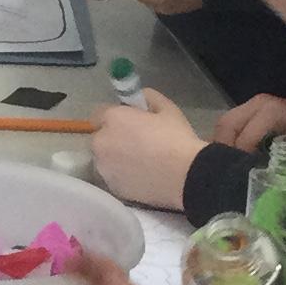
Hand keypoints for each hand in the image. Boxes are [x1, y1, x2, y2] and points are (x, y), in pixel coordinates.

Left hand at [89, 89, 204, 210]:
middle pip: (100, 138)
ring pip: (104, 159)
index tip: (128, 122)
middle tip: (135, 143)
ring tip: (139, 163)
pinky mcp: (112, 187)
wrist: (186, 176)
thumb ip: (148, 97)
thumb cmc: (176, 138)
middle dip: (112, 138)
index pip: (99, 114)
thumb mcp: (167, 108)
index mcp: (112, 119)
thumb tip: (139, 98)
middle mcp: (101, 142)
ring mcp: (104, 167)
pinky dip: (121, 176)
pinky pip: (112, 177)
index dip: (114, 117)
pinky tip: (140, 176)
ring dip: (115, 158)